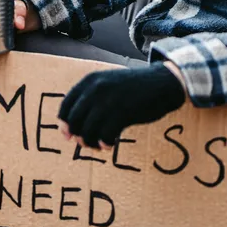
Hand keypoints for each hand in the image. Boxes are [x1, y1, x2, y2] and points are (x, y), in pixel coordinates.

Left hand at [58, 63, 185, 148]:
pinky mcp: (122, 112)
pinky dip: (105, 142)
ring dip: (90, 142)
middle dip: (77, 135)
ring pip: (88, 130)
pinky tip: (109, 144)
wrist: (162, 83)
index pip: (66, 105)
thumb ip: (91, 97)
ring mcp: (109, 100)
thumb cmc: (133, 87)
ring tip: (98, 145)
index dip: (64, 122)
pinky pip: (105, 134)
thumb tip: (74, 124)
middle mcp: (96, 89)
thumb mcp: (108, 83)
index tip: (67, 134)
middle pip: (74, 120)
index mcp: (90, 81)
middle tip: (84, 144)